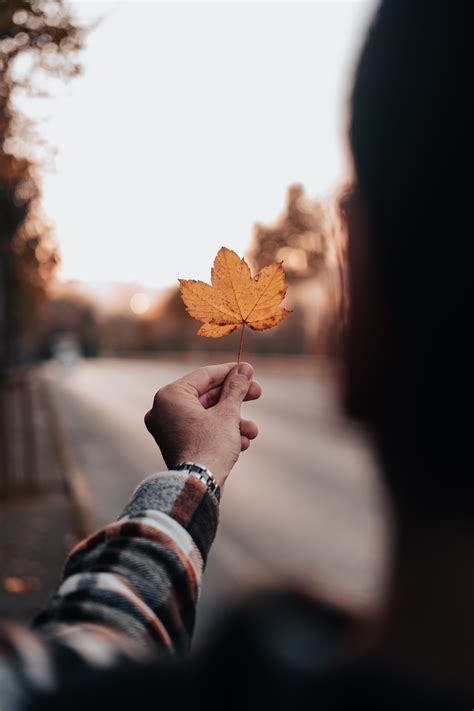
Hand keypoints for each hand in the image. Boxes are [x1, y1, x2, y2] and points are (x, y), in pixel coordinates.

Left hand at [144, 362, 261, 487]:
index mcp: (170, 396)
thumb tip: (244, 369)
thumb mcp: (227, 413)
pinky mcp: (177, 445)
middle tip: (257, 393)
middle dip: (235, 400)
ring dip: (233, 421)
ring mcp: (168, 429)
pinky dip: (221, 433)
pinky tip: (242, 443)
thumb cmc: (209, 447)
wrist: (198, 487)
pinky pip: (201, 431)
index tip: (249, 370)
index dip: (230, 372)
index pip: (204, 376)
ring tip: (252, 430)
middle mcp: (163, 411)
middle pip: (206, 396)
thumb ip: (236, 388)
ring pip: (207, 416)